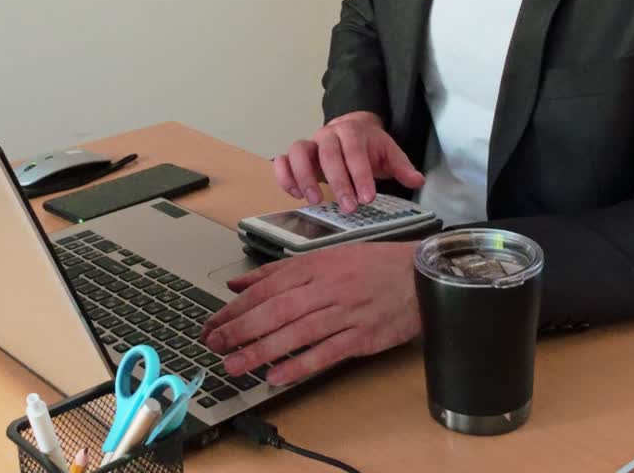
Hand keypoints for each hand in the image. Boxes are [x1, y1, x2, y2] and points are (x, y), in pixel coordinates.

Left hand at [200, 242, 420, 385]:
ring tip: (235, 366)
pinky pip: (327, 353)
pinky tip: (278, 376)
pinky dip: (301, 364)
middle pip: (276, 309)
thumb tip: (239, 283)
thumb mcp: (324, 257)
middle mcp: (327, 287)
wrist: (421, 275)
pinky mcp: (362, 337)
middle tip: (215, 345)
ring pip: (296, 332)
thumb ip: (279, 271)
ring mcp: (346, 313)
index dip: (236, 307)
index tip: (213, 322)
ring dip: (262, 350)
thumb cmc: (373, 265)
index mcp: (315, 265)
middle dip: (240, 329)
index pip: (267, 286)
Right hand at [274, 111, 423, 213]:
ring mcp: (309, 144)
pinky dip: (285, 177)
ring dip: (304, 176)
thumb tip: (417, 180)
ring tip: (314, 201)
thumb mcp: (389, 152)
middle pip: (328, 153)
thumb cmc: (370, 145)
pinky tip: (296, 195)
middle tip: (348, 207)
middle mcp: (327, 134)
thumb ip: (401, 166)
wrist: (351, 129)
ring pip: (298, 152)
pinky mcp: (296, 155)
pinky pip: (282, 161)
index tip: (368, 198)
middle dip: (338, 181)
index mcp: (352, 131)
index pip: (355, 151)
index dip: (361, 175)